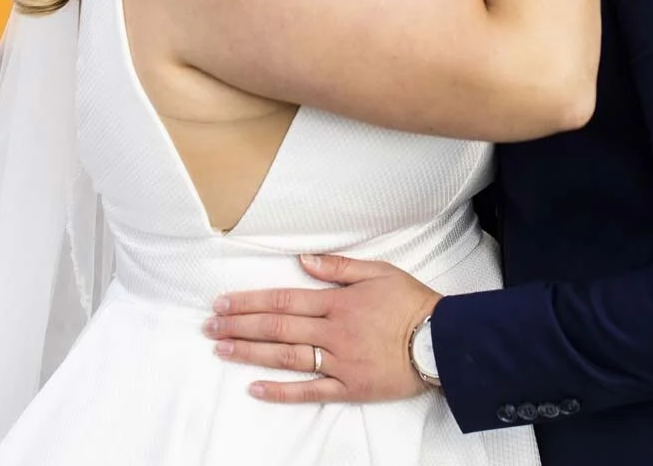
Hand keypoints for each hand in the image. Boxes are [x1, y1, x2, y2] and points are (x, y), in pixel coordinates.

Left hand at [206, 254, 441, 403]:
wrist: (443, 340)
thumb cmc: (411, 303)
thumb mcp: (379, 272)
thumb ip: (339, 267)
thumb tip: (303, 260)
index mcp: (337, 302)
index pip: (284, 299)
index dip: (250, 301)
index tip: (223, 303)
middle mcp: (333, 331)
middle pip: (277, 327)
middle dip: (240, 326)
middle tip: (209, 327)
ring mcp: (339, 362)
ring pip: (286, 357)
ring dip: (250, 353)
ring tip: (221, 350)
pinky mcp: (349, 387)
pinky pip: (310, 391)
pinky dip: (281, 391)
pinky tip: (255, 388)